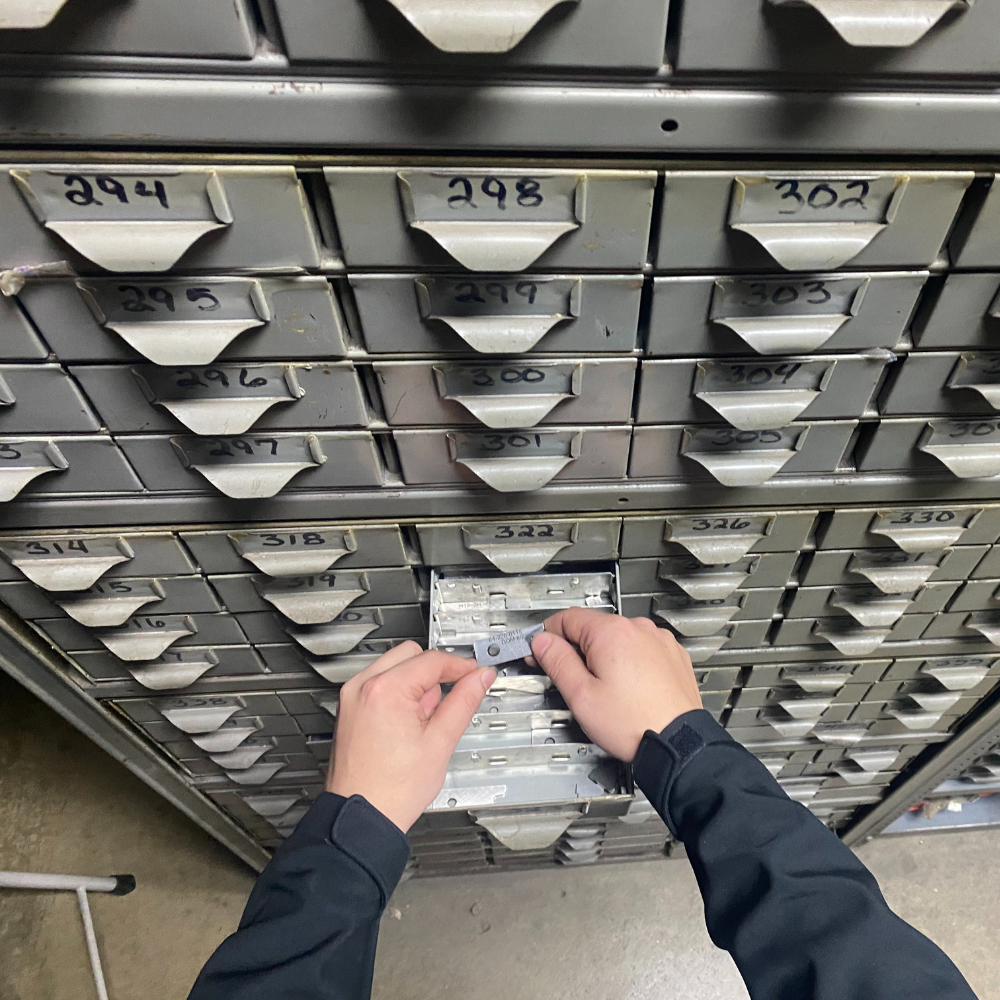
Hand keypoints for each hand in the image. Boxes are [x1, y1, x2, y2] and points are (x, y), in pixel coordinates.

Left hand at [327, 641, 496, 832]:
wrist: (361, 816)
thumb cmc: (392, 790)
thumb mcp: (440, 742)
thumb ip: (464, 702)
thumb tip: (480, 678)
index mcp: (385, 690)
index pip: (432, 660)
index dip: (460, 667)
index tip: (474, 674)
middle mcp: (362, 687)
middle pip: (411, 655)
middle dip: (434, 673)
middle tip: (448, 699)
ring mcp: (352, 697)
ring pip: (394, 666)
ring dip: (415, 683)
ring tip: (423, 722)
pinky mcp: (349, 709)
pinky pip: (379, 684)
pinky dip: (398, 693)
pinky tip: (406, 725)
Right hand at [530, 609, 701, 761]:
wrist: (679, 743)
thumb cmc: (634, 723)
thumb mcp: (581, 696)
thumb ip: (557, 663)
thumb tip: (543, 643)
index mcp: (612, 633)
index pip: (567, 618)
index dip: (548, 636)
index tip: (542, 651)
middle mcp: (638, 629)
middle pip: (594, 628)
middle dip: (579, 650)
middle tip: (575, 680)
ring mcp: (659, 640)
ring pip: (619, 638)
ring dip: (607, 656)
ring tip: (608, 690)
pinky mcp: (673, 655)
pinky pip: (642, 649)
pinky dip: (632, 662)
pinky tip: (630, 688)